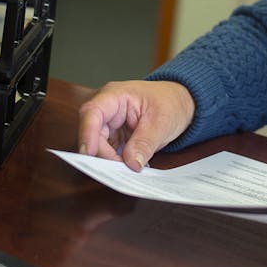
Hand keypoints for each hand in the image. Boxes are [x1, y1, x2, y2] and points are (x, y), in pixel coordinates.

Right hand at [77, 79, 195, 171]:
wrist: (179, 102)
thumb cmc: (170, 102)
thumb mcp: (161, 122)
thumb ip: (144, 143)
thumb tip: (131, 163)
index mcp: (115, 96)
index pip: (92, 112)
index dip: (87, 133)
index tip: (89, 153)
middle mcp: (107, 109)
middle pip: (92, 133)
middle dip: (102, 154)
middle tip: (120, 170)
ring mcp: (110, 124)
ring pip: (98, 146)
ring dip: (110, 161)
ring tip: (128, 170)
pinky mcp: (114, 136)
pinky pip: (109, 152)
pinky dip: (117, 162)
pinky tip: (130, 167)